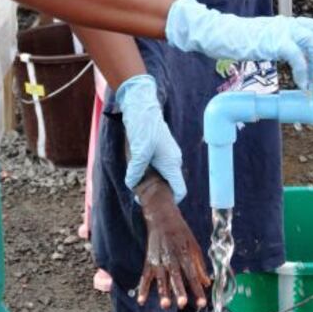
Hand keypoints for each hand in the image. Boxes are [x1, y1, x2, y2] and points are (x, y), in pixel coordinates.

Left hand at [116, 74, 186, 203]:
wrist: (141, 106)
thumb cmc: (143, 126)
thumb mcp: (139, 150)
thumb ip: (136, 170)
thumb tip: (132, 185)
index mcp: (172, 163)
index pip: (180, 190)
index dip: (171, 201)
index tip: (156, 205)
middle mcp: (173, 160)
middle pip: (170, 184)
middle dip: (158, 192)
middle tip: (140, 196)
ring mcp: (167, 154)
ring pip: (162, 175)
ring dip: (151, 181)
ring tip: (136, 184)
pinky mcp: (159, 149)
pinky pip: (157, 167)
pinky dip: (148, 172)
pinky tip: (136, 170)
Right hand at [135, 169, 210, 309]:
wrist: (162, 217)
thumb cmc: (181, 232)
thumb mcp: (194, 245)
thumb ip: (200, 265)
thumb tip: (207, 283)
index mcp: (185, 254)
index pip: (193, 275)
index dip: (197, 289)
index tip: (202, 303)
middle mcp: (172, 258)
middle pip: (176, 277)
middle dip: (179, 290)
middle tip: (182, 304)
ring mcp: (159, 260)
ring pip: (161, 279)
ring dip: (163, 292)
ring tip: (165, 305)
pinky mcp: (149, 260)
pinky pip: (145, 276)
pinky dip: (142, 288)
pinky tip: (141, 300)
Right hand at [166, 0, 312, 89]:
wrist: (220, 35)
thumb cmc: (243, 43)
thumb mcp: (270, 42)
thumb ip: (288, 49)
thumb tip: (306, 67)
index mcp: (290, 24)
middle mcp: (289, 24)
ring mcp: (281, 30)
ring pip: (312, 42)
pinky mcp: (272, 41)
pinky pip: (295, 55)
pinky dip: (302, 70)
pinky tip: (302, 83)